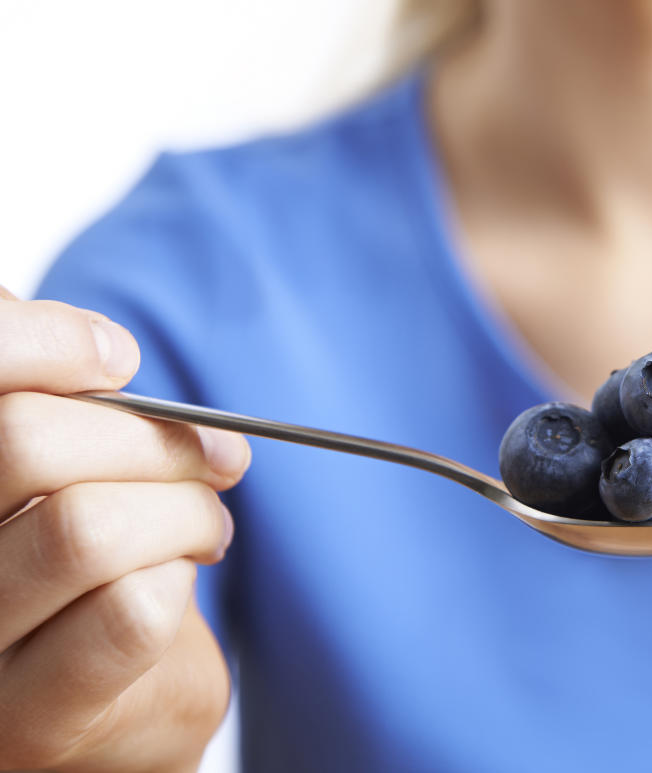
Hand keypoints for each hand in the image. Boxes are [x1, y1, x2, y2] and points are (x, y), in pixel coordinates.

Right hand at [0, 285, 249, 772]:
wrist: (114, 700)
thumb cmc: (85, 563)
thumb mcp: (66, 463)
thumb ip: (56, 398)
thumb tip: (101, 349)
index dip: (46, 342)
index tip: (119, 358)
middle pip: (26, 444)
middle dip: (156, 438)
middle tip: (214, 456)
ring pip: (87, 526)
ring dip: (185, 510)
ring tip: (207, 523)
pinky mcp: (27, 720)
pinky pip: (130, 612)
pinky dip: (178, 576)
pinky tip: (180, 578)